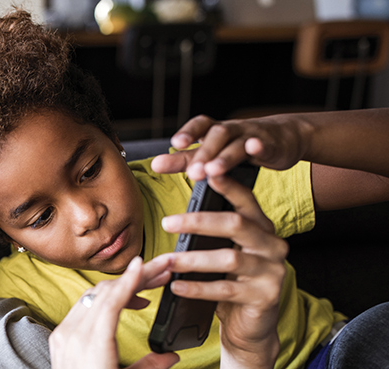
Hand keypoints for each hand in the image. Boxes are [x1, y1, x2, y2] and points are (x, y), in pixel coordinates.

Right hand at [41, 256, 179, 368]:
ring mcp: (76, 334)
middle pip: (102, 291)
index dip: (123, 290)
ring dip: (139, 276)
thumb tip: (170, 355)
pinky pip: (110, 302)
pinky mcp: (90, 341)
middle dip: (135, 277)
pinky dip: (128, 283)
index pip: (96, 302)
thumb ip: (146, 366)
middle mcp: (69, 331)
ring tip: (166, 268)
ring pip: (108, 291)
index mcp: (70, 339)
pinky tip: (144, 270)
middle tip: (165, 268)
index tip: (147, 291)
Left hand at [152, 114, 308, 180]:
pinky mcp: (270, 144)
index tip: (174, 144)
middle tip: (192, 172)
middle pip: (216, 135)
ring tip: (212, 172)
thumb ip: (186, 159)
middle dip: (203, 153)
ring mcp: (252, 135)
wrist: (283, 137)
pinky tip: (253, 149)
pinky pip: (264, 144)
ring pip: (237, 143)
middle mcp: (231, 129)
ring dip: (224, 156)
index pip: (200, 125)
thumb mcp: (213, 152)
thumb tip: (156, 165)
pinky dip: (258, 146)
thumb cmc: (240, 144)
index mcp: (215, 130)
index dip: (188, 132)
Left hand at [160, 173, 283, 362]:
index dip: (226, 185)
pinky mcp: (266, 296)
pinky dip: (198, 288)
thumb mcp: (223, 255)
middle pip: (236, 224)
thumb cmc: (231, 285)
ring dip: (192, 259)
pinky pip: (226, 290)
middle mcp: (272, 245)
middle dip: (198, 221)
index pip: (245, 201)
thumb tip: (177, 216)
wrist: (251, 328)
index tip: (204, 171)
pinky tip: (177, 287)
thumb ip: (211, 235)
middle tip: (167, 222)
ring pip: (229, 258)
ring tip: (167, 260)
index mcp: (261, 229)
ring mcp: (272, 271)